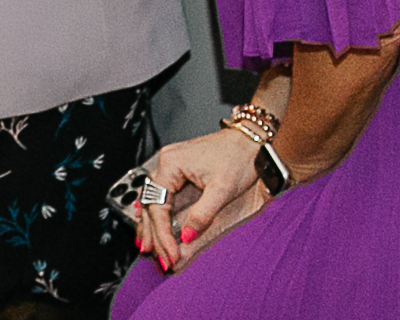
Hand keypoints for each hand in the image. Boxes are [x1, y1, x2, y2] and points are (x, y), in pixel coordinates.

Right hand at [135, 129, 267, 272]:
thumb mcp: (223, 190)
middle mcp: (166, 162)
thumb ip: (202, 215)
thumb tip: (185, 236)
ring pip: (153, 199)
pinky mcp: (178, 170)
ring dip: (151, 224)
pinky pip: (161, 194)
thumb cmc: (239, 157)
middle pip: (152, 203)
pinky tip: (150, 222)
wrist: (251, 141)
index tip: (170, 254)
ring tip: (147, 246)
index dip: (163, 234)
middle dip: (155, 234)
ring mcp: (171, 165)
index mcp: (171, 163)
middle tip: (160, 257)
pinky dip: (157, 212)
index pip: (159, 205)